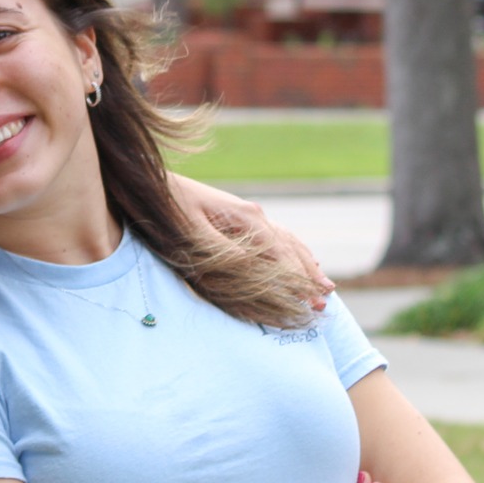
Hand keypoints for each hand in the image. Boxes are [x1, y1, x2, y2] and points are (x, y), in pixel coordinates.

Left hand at [170, 176, 335, 308]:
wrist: (157, 182)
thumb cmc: (170, 208)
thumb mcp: (191, 230)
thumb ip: (221, 248)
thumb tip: (249, 264)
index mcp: (246, 218)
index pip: (280, 254)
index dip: (296, 279)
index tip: (311, 300)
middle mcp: (254, 214)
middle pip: (290, 249)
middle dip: (308, 275)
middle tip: (326, 300)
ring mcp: (250, 214)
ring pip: (288, 241)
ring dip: (306, 264)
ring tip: (325, 284)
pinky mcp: (242, 216)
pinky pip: (277, 236)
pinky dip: (294, 250)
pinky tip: (303, 258)